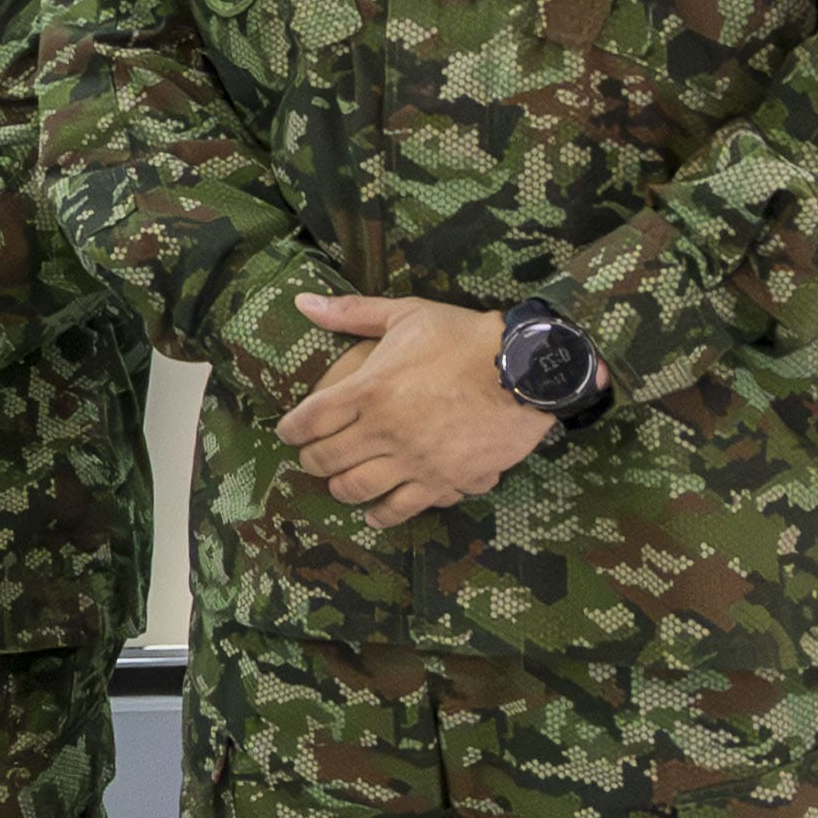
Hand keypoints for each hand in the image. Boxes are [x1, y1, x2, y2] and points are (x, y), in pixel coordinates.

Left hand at [276, 294, 559, 527]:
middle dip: (311, 460)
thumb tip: (304, 302)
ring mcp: (413, 460)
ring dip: (340, 488)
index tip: (288, 432)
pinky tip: (374, 514)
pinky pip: (401, 508)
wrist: (528, 371)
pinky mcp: (443, 480)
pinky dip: (382, 514)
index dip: (290, 430)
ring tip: (340, 483)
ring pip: (356, 488)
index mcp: (368, 390)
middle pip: (325, 459)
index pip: (307, 420)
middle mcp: (384, 430)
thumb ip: (353, 313)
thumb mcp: (408, 314)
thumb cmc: (466, 338)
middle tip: (313, 457)